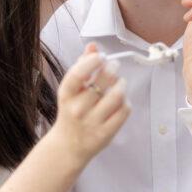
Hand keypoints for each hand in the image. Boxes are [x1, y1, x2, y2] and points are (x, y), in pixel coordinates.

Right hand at [52, 43, 129, 167]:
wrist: (68, 145)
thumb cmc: (71, 111)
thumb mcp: (71, 89)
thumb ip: (81, 66)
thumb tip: (93, 46)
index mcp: (66, 95)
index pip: (78, 74)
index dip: (92, 61)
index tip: (102, 56)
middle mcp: (77, 109)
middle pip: (103, 80)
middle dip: (113, 67)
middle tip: (114, 66)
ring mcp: (92, 122)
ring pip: (117, 95)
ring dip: (122, 84)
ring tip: (119, 83)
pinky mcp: (105, 133)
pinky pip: (124, 111)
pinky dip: (125, 102)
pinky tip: (120, 101)